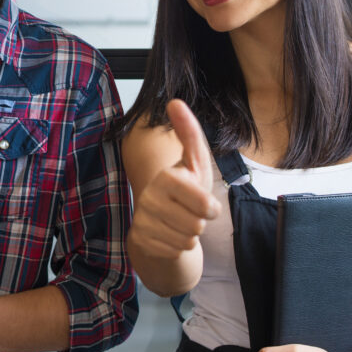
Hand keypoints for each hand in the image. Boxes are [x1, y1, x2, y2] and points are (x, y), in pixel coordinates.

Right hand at [128, 99, 219, 258]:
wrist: (157, 218)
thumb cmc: (183, 189)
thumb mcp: (193, 162)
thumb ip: (190, 133)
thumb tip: (175, 101)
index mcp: (167, 177)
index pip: (205, 205)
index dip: (211, 208)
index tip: (206, 203)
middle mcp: (150, 197)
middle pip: (198, 225)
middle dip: (200, 222)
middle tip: (189, 212)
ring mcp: (143, 219)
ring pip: (187, 239)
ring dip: (190, 235)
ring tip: (179, 222)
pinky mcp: (140, 239)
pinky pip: (175, 251)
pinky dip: (177, 246)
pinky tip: (168, 234)